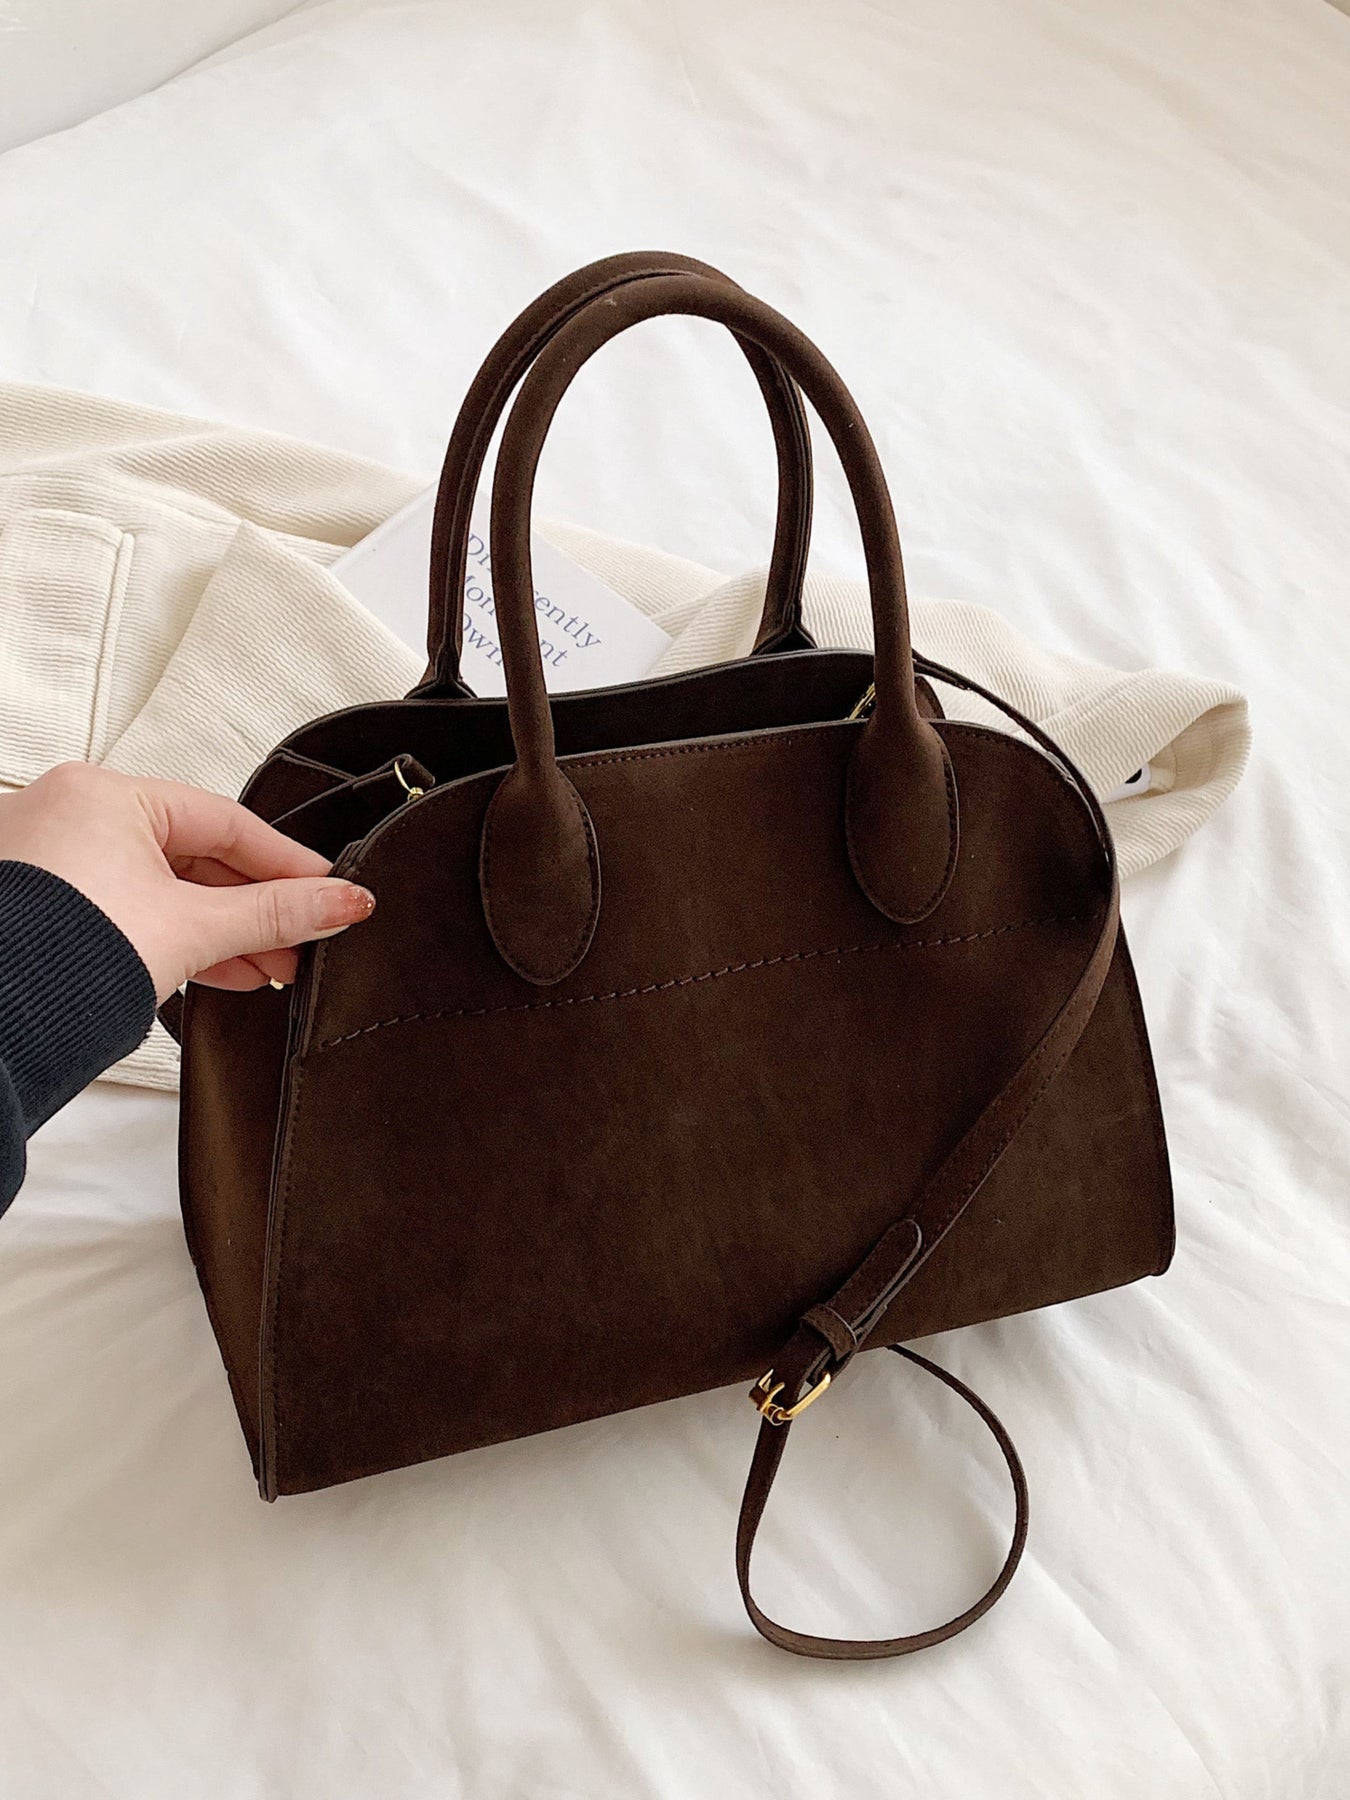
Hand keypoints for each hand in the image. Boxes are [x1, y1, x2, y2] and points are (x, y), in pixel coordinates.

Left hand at [0, 763, 374, 1000]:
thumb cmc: (60, 956)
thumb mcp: (195, 928)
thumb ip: (276, 912)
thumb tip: (341, 901)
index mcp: (102, 793)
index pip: (225, 821)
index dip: (288, 863)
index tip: (328, 889)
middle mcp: (67, 812)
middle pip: (194, 856)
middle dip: (253, 909)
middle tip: (300, 942)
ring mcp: (48, 859)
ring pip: (160, 887)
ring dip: (219, 930)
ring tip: (265, 968)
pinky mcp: (38, 904)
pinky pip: (126, 907)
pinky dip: (172, 936)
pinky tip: (214, 968)